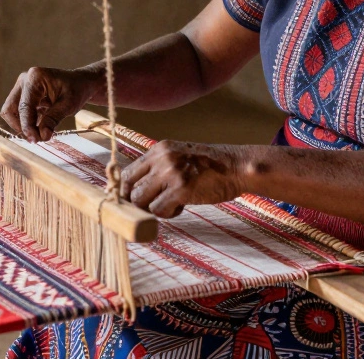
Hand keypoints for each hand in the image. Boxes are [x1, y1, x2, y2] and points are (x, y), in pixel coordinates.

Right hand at [1, 67, 99, 141]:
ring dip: (23, 125)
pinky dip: (27, 123)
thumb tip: (42, 136)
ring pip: (12, 112)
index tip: (34, 140)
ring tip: (41, 134)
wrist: (81, 83)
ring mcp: (22, 87)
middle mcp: (24, 80)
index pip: (24, 106)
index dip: (27, 126)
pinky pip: (19, 113)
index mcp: (35, 78)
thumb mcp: (69, 104)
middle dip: (21, 126)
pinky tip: (41, 127)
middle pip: (10, 109)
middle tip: (37, 139)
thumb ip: (53, 119)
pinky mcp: (24, 96)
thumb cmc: (77, 90)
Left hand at [120, 141, 250, 217]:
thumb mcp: (179, 157)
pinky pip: (158, 210)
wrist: (236, 166)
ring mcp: (170, 173)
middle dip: (139, 203)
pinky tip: (181, 207)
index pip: (127, 173)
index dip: (127, 191)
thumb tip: (136, 190)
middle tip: (155, 206)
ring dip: (154, 209)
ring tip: (172, 204)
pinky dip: (168, 214)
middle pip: (131, 188)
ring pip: (141, 200)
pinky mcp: (181, 189)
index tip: (134, 201)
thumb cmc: (210, 167)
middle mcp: (161, 158)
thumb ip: (159, 168)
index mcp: (159, 149)